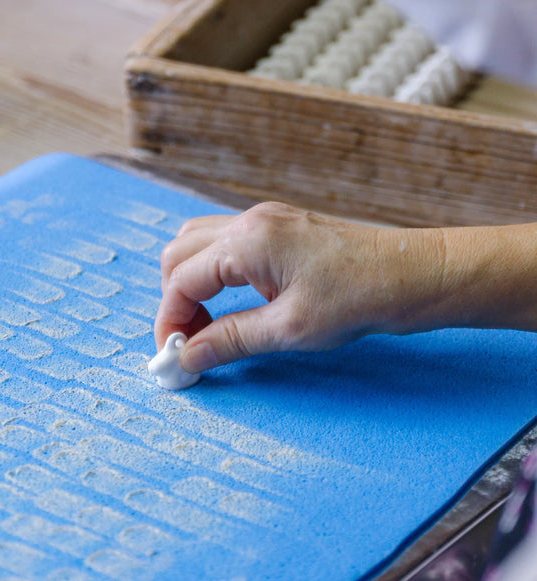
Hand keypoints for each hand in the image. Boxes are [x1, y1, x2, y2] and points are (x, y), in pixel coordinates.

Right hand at [155, 202, 447, 372]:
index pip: (182, 280)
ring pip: (199, 245)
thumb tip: (188, 357)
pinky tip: (230, 302)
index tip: (173, 356)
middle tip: (189, 341)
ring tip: (206, 323)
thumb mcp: (289, 329)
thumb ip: (231, 340)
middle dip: (174, 300)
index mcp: (248, 242)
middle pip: (179, 255)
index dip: (169, 321)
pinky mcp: (278, 228)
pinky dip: (213, 274)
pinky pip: (225, 244)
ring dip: (191, 284)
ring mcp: (264, 220)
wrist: (413, 274)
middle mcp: (250, 221)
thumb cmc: (359, 297)